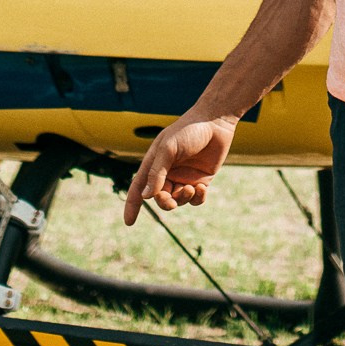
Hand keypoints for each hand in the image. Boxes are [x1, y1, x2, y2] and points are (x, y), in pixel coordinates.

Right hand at [122, 112, 236, 224]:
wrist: (216, 122)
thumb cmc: (188, 130)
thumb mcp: (168, 149)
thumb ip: (157, 172)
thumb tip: (146, 196)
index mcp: (155, 163)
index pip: (139, 187)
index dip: (133, 205)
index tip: (129, 223)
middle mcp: (168, 172)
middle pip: (160, 197)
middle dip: (164, 202)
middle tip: (172, 202)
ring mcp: (185, 177)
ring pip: (178, 200)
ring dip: (183, 199)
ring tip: (191, 188)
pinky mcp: (202, 180)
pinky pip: (196, 199)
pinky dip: (197, 198)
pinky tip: (201, 188)